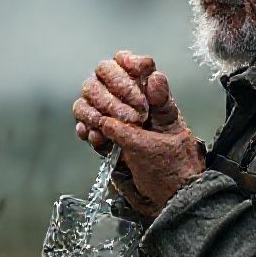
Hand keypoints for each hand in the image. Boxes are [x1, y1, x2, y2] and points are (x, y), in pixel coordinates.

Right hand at [73, 51, 204, 216]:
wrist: (166, 195)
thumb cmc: (174, 161)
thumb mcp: (171, 129)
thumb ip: (159, 103)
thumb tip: (155, 76)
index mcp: (145, 90)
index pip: (126, 60)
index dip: (128, 61)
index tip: (138, 72)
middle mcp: (123, 97)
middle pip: (102, 73)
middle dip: (115, 90)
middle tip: (135, 115)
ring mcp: (108, 116)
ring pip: (86, 96)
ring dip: (98, 109)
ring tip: (115, 128)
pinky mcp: (99, 136)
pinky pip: (81, 124)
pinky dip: (87, 129)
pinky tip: (100, 139)